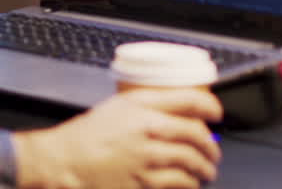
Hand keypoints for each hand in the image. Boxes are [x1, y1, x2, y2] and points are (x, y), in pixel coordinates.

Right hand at [12, 89, 221, 188]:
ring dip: (205, 167)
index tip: (216, 113)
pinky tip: (188, 182)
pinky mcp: (144, 182)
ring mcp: (147, 158)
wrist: (65, 161)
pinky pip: (179, 183)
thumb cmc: (86, 135)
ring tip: (206, 170)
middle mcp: (147, 130)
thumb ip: (147, 105)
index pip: (189, 100)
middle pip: (196, 134)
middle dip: (211, 145)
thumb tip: (179, 111)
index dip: (210, 106)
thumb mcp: (116, 107)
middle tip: (213, 151)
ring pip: (191, 161)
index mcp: (140, 107)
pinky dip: (189, 183)